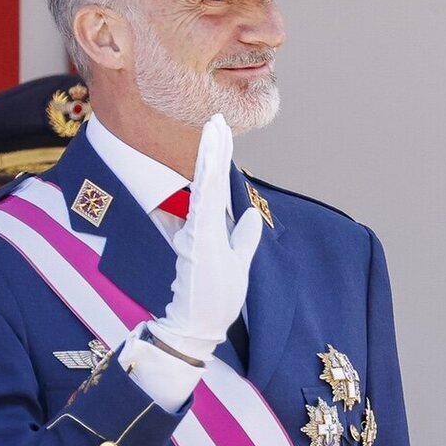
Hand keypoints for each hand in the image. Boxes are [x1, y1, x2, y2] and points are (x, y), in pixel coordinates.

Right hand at [148, 114, 263, 360]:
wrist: (194, 328)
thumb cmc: (210, 301)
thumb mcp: (237, 264)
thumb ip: (243, 239)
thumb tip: (251, 214)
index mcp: (209, 229)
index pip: (216, 187)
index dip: (219, 159)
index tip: (221, 131)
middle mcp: (200, 226)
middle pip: (209, 179)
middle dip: (215, 148)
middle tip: (217, 116)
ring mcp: (197, 233)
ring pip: (205, 187)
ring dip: (211, 157)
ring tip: (215, 127)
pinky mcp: (196, 243)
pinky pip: (203, 207)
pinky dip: (207, 183)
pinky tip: (210, 163)